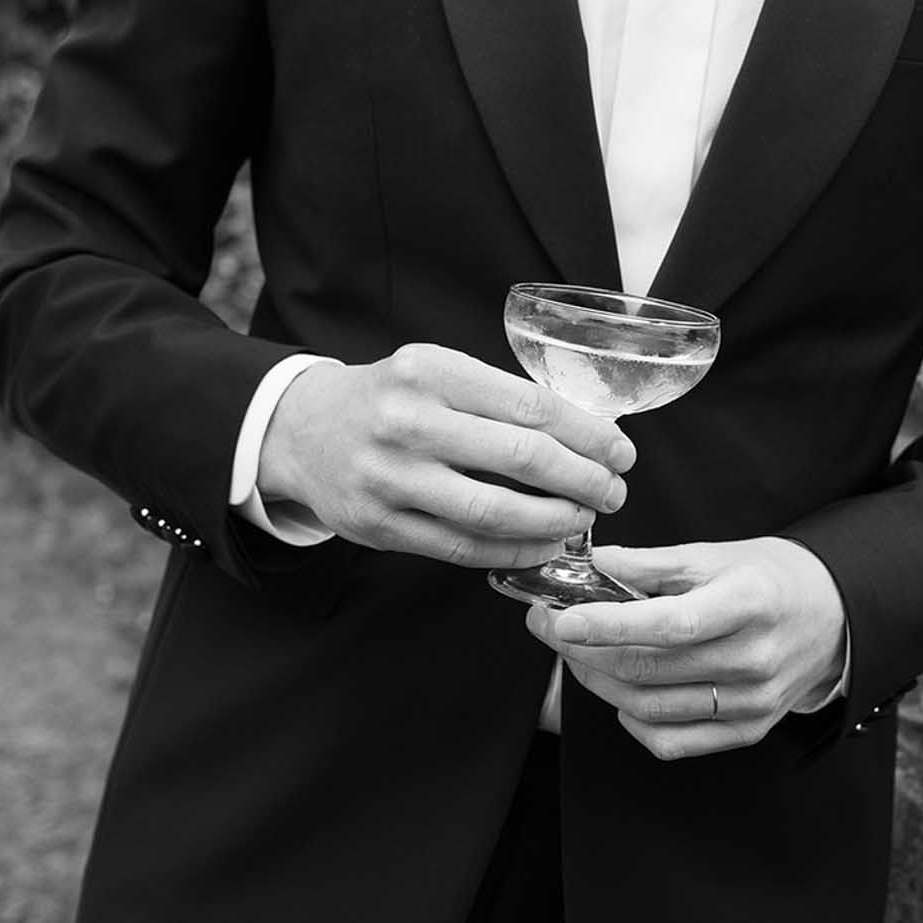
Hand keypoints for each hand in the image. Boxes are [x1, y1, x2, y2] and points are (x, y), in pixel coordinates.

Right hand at [256, 346, 634, 568]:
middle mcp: (407, 422)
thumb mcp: (437, 373)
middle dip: (583, 480)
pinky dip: (513, 551)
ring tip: (582, 520)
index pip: (531, 406)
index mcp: (430, 372)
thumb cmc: (390, 400)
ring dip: (554, 522)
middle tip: (613, 492)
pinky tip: (543, 545)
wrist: (302, 430)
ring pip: (494, 511)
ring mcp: (389, 478)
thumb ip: (498, 398)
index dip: (588, 435)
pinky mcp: (378, 527)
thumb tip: (586, 436)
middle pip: (522, 458)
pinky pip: (463, 548)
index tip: (620, 452)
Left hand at [528, 537, 846, 758]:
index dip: (606, 625)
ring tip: (577, 655)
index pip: (667, 624)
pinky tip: (620, 692)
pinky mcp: (748, 730)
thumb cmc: (767, 580)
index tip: (559, 619)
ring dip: (598, 683)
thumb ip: (647, 564)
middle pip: (648, 668)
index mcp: (749, 603)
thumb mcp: (712, 556)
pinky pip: (672, 742)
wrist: (831, 616)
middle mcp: (754, 658)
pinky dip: (632, 721)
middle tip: (550, 626)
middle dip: (583, 650)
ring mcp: (753, 702)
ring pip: (649, 708)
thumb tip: (585, 566)